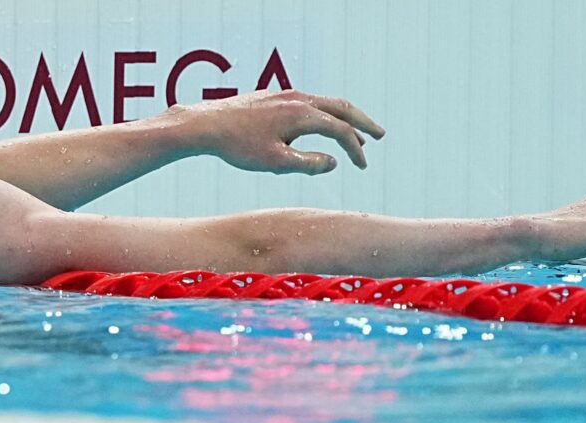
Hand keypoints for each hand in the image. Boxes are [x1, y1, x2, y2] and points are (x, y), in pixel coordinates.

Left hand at [172, 89, 386, 174]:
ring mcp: (286, 94)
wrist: (206, 124)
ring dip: (342, 119)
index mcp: (303, 115)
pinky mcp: (274, 96)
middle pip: (341, 107)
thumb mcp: (275, 162)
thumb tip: (333, 163)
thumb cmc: (238, 146)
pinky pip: (309, 103)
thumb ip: (308, 164)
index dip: (355, 149)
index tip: (363, 166)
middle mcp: (298, 98)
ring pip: (324, 103)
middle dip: (363, 122)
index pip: (340, 131)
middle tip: (380, 135)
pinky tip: (319, 126)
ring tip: (353, 136)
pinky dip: (323, 114)